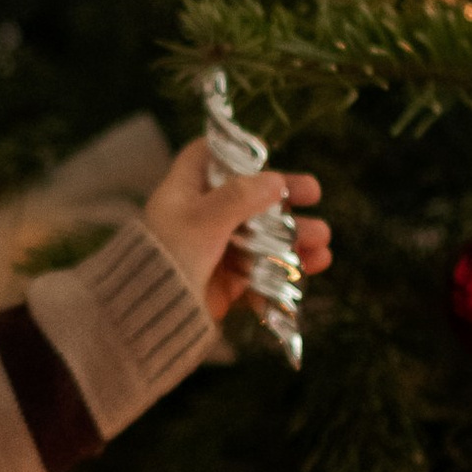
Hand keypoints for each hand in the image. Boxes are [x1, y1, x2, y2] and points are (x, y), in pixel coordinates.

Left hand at [142, 136, 332, 325]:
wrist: (149, 319)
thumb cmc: (168, 259)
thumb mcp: (202, 221)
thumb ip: (240, 198)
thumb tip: (275, 180)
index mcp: (184, 192)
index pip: (204, 157)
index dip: (233, 152)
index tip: (265, 153)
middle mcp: (198, 217)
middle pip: (247, 196)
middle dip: (284, 197)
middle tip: (315, 194)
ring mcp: (214, 249)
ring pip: (261, 235)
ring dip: (294, 236)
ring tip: (322, 241)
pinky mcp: (226, 281)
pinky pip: (262, 269)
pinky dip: (287, 267)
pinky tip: (314, 265)